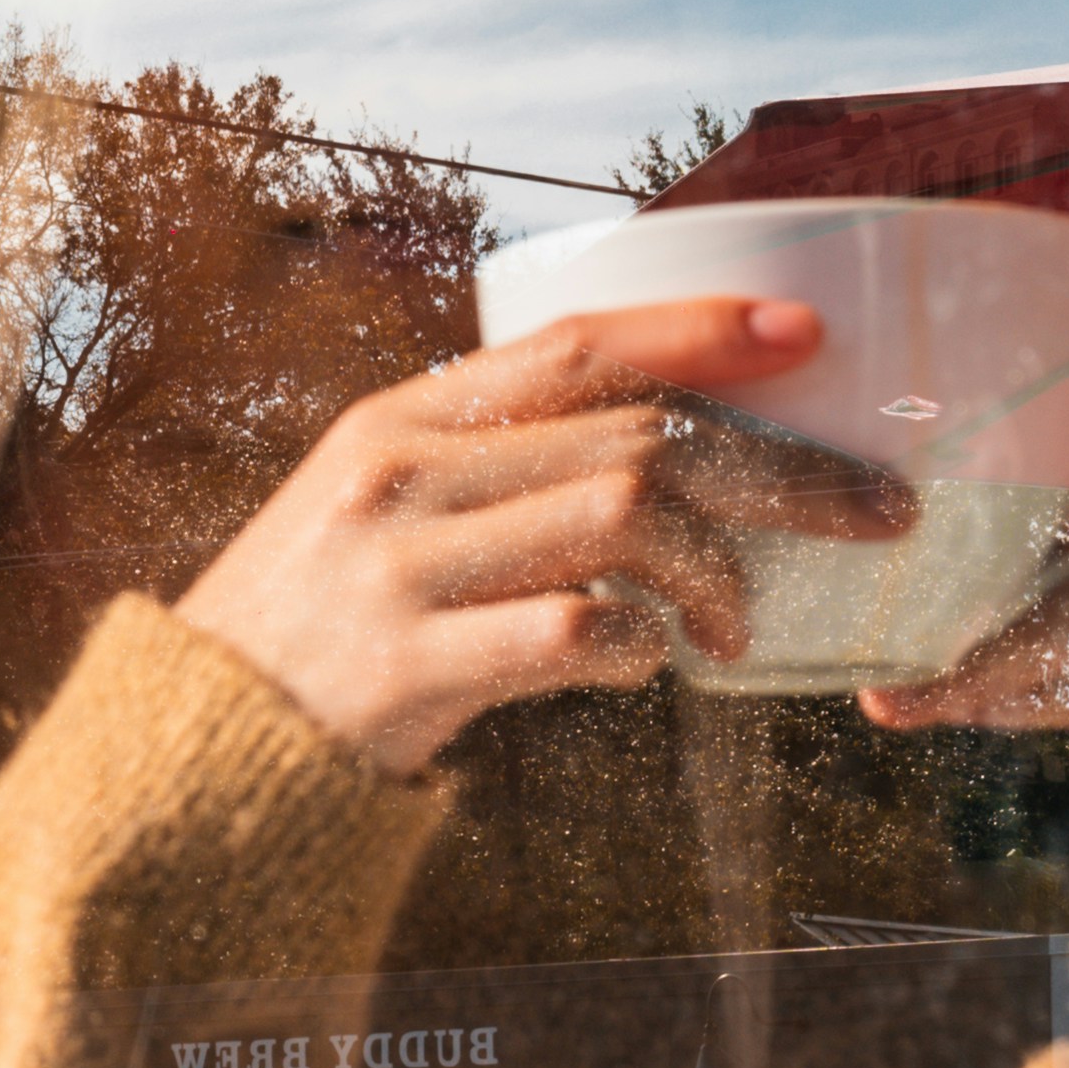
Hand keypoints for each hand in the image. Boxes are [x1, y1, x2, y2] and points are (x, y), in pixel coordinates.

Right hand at [176, 297, 910, 775]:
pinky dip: (639, 649)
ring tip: (737, 630)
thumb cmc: (314, 622)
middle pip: (638, 436)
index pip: (576, 343)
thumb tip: (660, 460)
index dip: (701, 327)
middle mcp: (402, 472)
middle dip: (782, 470)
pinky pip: (573, 634)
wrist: (192, 739)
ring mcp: (403, 566)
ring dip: (717, 574)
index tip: (809, 330)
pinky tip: (647, 668)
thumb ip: (490, 469)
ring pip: (625, 518)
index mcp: (403, 418)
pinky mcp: (408, 666)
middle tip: (876, 513)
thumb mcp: (379, 509)